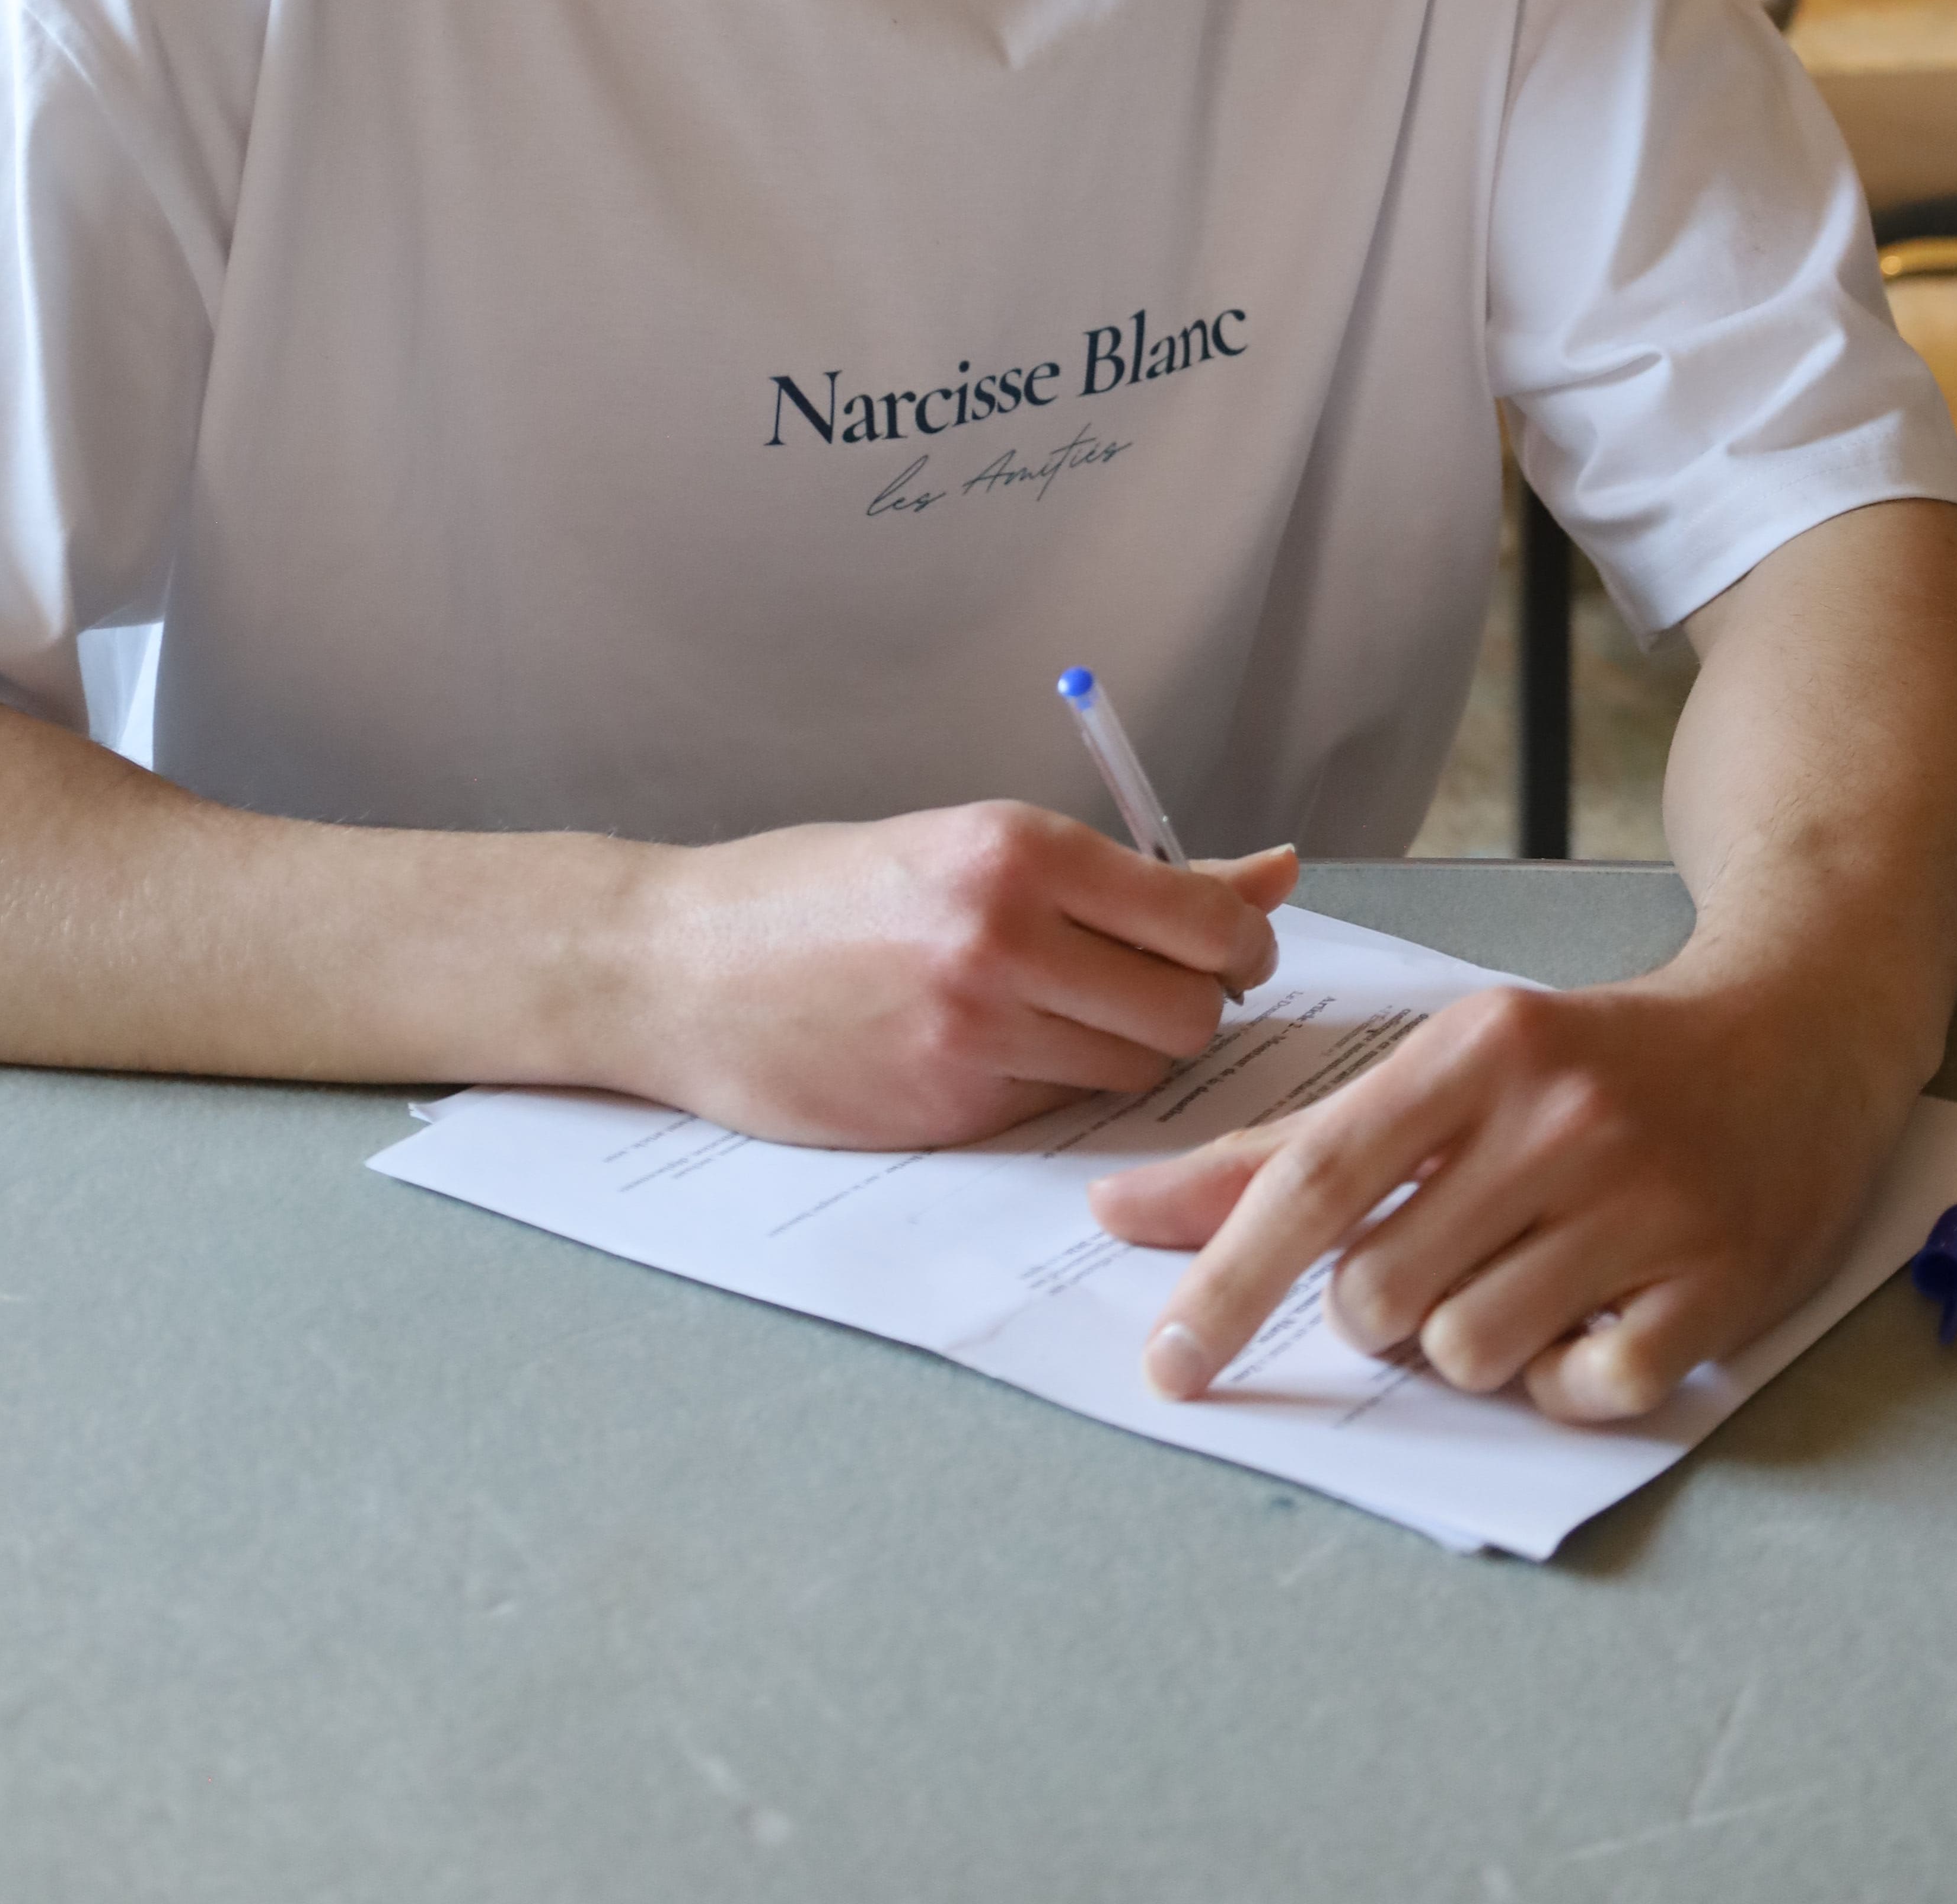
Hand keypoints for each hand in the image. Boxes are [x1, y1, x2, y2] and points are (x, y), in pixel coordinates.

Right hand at [625, 805, 1295, 1148]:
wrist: (679, 966)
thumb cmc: (826, 893)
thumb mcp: (970, 844)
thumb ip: (1135, 874)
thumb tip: (1276, 873)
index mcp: (1017, 849)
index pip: (1206, 920)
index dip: (1239, 945)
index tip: (1224, 949)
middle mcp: (1004, 937)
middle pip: (1190, 1011)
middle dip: (1191, 1010)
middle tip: (1147, 990)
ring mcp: (975, 1033)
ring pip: (1135, 1071)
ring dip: (1125, 1053)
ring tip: (1059, 1015)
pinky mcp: (949, 1111)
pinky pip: (1060, 1109)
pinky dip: (1053, 1088)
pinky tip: (992, 1052)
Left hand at [1086, 958, 1909, 1422]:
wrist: (1792, 1038)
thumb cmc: (1588, 1064)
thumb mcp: (1444, 1072)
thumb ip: (1284, 1151)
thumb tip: (1123, 1214)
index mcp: (1478, 1048)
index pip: (1314, 1180)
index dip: (1227, 1278)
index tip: (1167, 1362)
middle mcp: (1558, 1116)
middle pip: (1383, 1291)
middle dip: (1380, 1310)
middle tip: (1442, 1257)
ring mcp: (1644, 1201)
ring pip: (1471, 1353)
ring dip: (1471, 1347)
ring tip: (1527, 1278)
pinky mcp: (1718, 1282)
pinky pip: (1585, 1392)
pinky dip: (1568, 1380)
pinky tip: (1595, 1317)